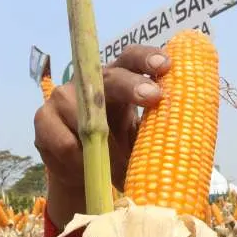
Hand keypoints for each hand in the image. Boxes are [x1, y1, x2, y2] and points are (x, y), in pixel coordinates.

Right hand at [33, 45, 169, 229]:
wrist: (85, 178)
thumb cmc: (122, 153)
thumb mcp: (144, 141)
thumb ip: (162, 130)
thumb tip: (193, 133)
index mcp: (120, 80)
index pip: (132, 58)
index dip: (147, 57)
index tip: (166, 65)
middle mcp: (91, 82)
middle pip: (110, 76)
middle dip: (133, 85)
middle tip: (154, 97)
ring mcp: (63, 98)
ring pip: (83, 111)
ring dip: (103, 140)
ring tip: (117, 165)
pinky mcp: (43, 120)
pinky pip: (64, 141)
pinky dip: (79, 159)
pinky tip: (86, 169)